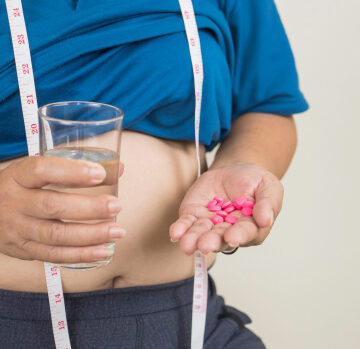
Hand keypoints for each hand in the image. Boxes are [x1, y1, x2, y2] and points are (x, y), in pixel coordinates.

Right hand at [0, 156, 124, 262]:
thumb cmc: (24, 187)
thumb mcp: (38, 171)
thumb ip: (75, 167)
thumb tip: (117, 169)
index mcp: (18, 177)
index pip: (42, 170)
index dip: (72, 172)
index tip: (101, 173)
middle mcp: (14, 203)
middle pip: (52, 206)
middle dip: (89, 208)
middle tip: (116, 206)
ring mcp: (17, 229)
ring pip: (55, 235)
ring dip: (90, 235)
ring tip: (117, 231)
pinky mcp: (23, 249)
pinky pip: (53, 255)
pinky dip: (81, 254)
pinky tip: (103, 250)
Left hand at [169, 162, 282, 253]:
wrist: (234, 170)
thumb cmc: (254, 181)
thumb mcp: (268, 186)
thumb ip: (269, 202)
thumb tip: (265, 219)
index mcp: (251, 227)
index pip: (245, 233)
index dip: (239, 235)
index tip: (232, 237)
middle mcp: (229, 230)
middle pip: (220, 238)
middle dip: (212, 242)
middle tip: (205, 245)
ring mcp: (210, 224)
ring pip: (200, 234)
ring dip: (193, 239)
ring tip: (187, 244)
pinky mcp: (194, 215)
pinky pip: (186, 223)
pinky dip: (180, 229)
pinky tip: (176, 234)